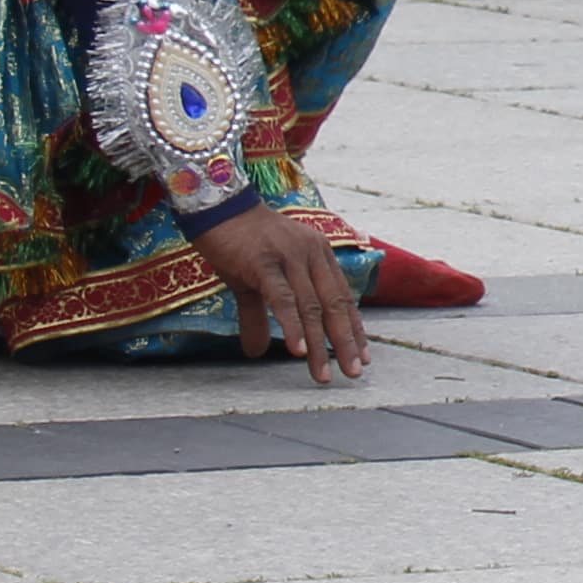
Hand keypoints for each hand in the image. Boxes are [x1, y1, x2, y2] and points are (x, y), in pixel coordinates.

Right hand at [186, 204, 369, 383]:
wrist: (218, 208)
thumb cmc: (240, 243)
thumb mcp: (255, 282)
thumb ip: (259, 317)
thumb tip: (257, 353)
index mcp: (318, 255)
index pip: (342, 297)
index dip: (353, 327)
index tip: (364, 355)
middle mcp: (312, 255)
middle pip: (334, 306)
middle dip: (346, 342)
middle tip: (354, 372)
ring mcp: (290, 258)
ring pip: (311, 308)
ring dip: (320, 345)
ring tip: (324, 374)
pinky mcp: (264, 263)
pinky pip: (283, 298)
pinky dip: (293, 326)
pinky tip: (299, 350)